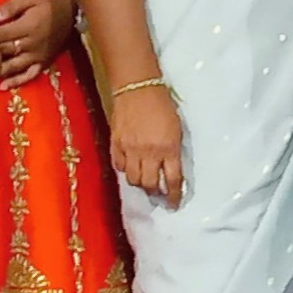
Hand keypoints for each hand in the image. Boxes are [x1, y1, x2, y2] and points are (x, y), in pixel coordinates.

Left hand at [0, 0, 77, 87]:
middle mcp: (32, 43)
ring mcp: (38, 55)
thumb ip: (10, 7)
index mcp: (29, 26)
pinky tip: (3, 86)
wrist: (72, 11)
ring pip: (13, 66)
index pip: (0, 34)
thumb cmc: (48, 2)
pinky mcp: (43, 62)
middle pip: (4, 51)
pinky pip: (29, 75)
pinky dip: (16, 81)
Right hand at [110, 85, 185, 206]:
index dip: (174, 195)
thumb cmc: (163, 106)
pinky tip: (130, 166)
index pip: (173, 180)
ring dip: (140, 183)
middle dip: (156, 192)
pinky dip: (125, 169)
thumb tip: (171, 169)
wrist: (138, 88)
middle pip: (150, 184)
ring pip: (133, 179)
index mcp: (169, 148)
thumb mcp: (176, 130)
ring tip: (144, 180)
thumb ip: (173, 151)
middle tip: (158, 193)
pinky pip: (119, 166)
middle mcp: (149, 152)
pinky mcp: (116, 144)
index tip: (175, 203)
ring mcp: (130, 149)